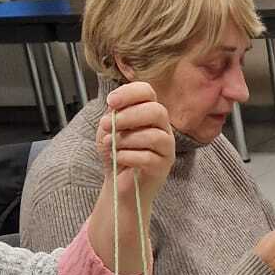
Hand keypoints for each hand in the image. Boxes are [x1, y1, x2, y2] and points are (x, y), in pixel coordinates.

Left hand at [96, 82, 174, 208]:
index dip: (129, 93)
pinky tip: (118, 158)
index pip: (147, 92)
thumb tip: (115, 108)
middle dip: (128, 116)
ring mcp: (166, 147)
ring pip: (154, 136)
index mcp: (149, 112)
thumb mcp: (110, 128)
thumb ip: (114, 114)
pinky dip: (128, 156)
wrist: (119, 182)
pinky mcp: (164, 166)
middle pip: (156, 111)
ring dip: (126, 139)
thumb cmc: (117, 152)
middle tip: (107, 126)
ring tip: (111, 145)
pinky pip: (149, 158)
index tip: (110, 102)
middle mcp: (162, 127)